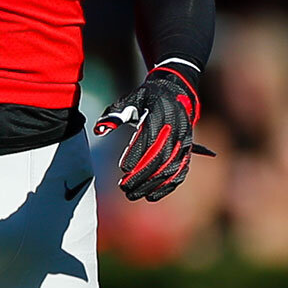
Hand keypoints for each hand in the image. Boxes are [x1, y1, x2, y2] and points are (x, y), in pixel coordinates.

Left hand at [95, 66, 211, 201]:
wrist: (177, 92)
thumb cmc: (149, 98)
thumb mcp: (131, 99)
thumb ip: (115, 114)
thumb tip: (100, 129)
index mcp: (161, 114)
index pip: (150, 138)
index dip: (138, 154)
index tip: (124, 168)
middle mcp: (175, 129)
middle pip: (160, 157)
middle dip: (142, 175)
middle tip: (124, 187)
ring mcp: (183, 141)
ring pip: (170, 168)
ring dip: (152, 184)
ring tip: (134, 194)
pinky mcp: (187, 151)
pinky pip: (180, 172)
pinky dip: (167, 186)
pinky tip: (152, 196)